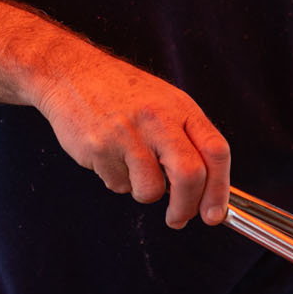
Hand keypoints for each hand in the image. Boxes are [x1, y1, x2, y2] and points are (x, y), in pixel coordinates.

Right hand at [33, 48, 230, 229]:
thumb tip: (205, 189)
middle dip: (187, 207)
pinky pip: (118, 185)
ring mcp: (127, 135)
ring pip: (150, 190)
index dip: (220, 188)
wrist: (72, 74)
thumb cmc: (123, 93)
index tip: (215, 213)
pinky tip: (110, 155)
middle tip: (179, 218)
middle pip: (189, 175)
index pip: (215, 151)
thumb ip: (188, 140)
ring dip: (145, 191)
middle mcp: (158, 120)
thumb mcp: (166, 103)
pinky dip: (117, 180)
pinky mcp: (99, 149)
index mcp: (181, 108)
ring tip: (133, 167)